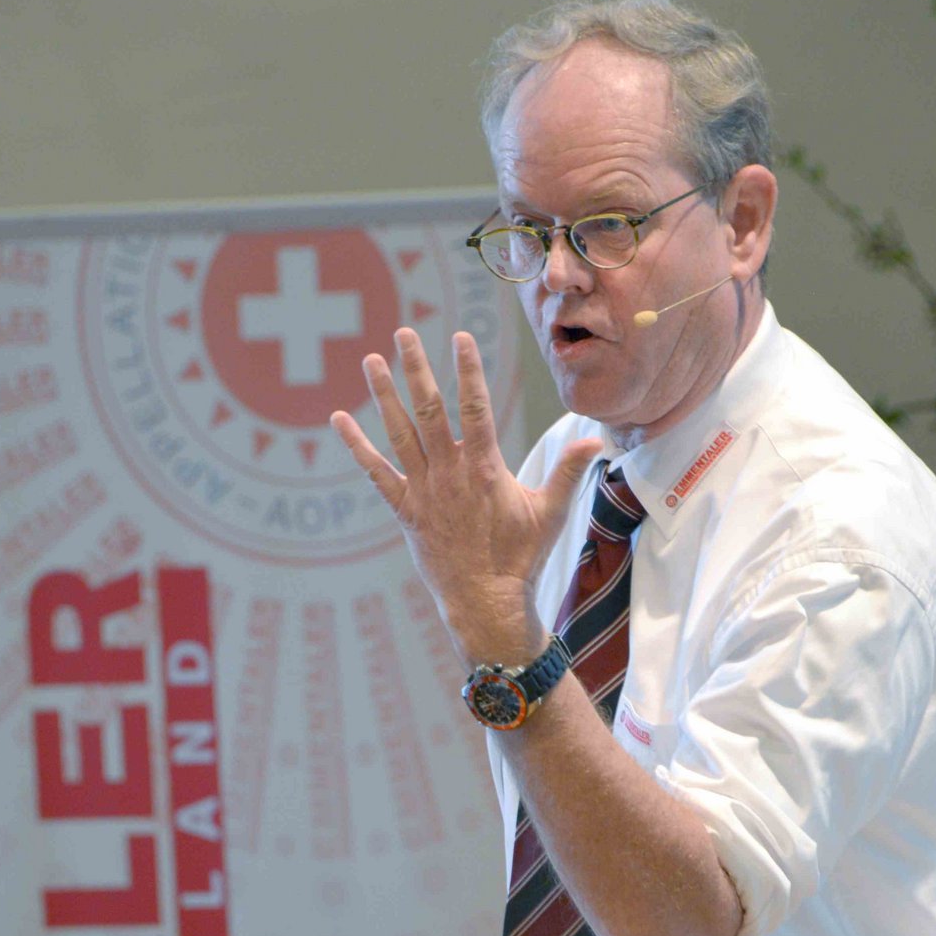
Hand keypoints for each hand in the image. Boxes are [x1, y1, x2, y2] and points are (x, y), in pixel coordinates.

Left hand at [331, 328, 600, 662]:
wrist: (486, 603)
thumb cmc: (522, 559)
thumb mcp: (550, 512)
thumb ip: (567, 471)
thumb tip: (597, 439)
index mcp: (484, 468)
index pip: (475, 407)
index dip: (468, 370)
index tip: (460, 336)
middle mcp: (449, 473)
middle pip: (429, 410)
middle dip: (417, 368)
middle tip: (404, 332)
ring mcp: (423, 491)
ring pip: (399, 433)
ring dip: (384, 395)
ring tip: (371, 360)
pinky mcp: (405, 512)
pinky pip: (376, 474)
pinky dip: (357, 447)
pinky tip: (338, 421)